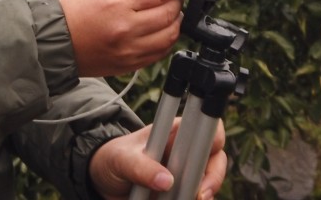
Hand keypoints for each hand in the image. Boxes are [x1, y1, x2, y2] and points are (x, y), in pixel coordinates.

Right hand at [58, 0, 185, 76]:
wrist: (56, 43)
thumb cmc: (75, 12)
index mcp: (117, 4)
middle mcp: (126, 29)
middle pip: (170, 12)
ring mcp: (130, 50)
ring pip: (171, 34)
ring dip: (174, 20)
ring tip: (166, 12)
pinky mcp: (131, 65)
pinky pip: (161, 52)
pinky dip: (165, 38)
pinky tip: (158, 30)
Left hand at [88, 118, 226, 199]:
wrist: (104, 181)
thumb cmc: (115, 159)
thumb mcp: (122, 160)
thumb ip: (141, 168)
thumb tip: (167, 181)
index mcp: (176, 133)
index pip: (207, 127)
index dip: (214, 140)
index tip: (206, 160)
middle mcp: (186, 152)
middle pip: (216, 161)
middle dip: (213, 179)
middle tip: (200, 195)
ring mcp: (186, 175)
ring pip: (208, 185)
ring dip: (200, 196)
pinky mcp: (181, 194)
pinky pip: (195, 199)